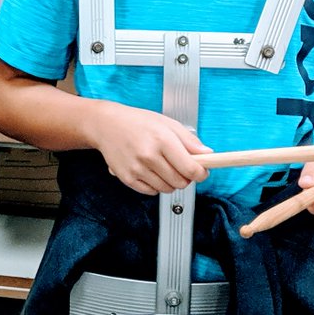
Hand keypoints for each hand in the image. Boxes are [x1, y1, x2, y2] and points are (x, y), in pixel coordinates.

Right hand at [94, 102, 211, 194]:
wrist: (106, 125)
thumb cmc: (137, 122)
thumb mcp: (167, 123)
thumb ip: (189, 140)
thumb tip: (207, 154)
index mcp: (162, 140)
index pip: (190, 168)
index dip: (201, 173)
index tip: (202, 172)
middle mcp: (149, 156)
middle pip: (181, 182)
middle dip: (186, 177)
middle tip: (182, 167)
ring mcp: (137, 169)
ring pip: (167, 189)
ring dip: (171, 182)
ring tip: (164, 167)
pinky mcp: (127, 178)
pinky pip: (151, 192)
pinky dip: (156, 185)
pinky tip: (152, 172)